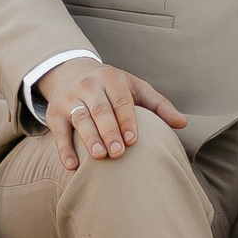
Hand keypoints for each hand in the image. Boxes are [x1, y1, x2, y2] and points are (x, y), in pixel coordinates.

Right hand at [39, 57, 186, 171]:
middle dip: (109, 131)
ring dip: (89, 138)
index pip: (121, 101)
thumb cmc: (112, 86)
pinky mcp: (55, 112)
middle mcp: (90, 86)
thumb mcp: (135, 88)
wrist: (71, 71)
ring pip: (80, 118)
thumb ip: (158, 105)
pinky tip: (72, 166)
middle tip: (119, 153)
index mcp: (113, 79)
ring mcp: (70, 99)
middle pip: (100, 110)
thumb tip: (183, 124)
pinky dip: (64, 149)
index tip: (133, 140)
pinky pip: (59, 131)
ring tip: (99, 157)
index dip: (127, 120)